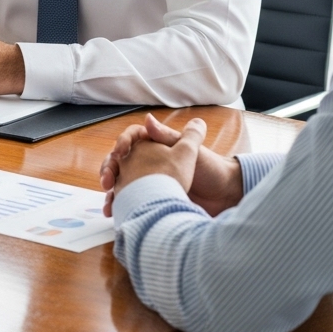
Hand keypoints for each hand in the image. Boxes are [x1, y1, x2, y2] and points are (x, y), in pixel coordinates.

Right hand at [101, 115, 241, 215]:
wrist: (225, 197)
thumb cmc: (211, 170)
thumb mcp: (191, 151)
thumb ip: (169, 136)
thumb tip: (147, 119)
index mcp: (158, 145)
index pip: (132, 139)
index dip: (122, 143)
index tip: (120, 153)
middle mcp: (149, 162)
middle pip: (121, 161)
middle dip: (110, 169)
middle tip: (107, 180)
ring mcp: (148, 182)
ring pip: (121, 182)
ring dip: (112, 190)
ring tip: (109, 202)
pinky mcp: (150, 199)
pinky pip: (130, 200)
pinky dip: (120, 205)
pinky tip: (114, 212)